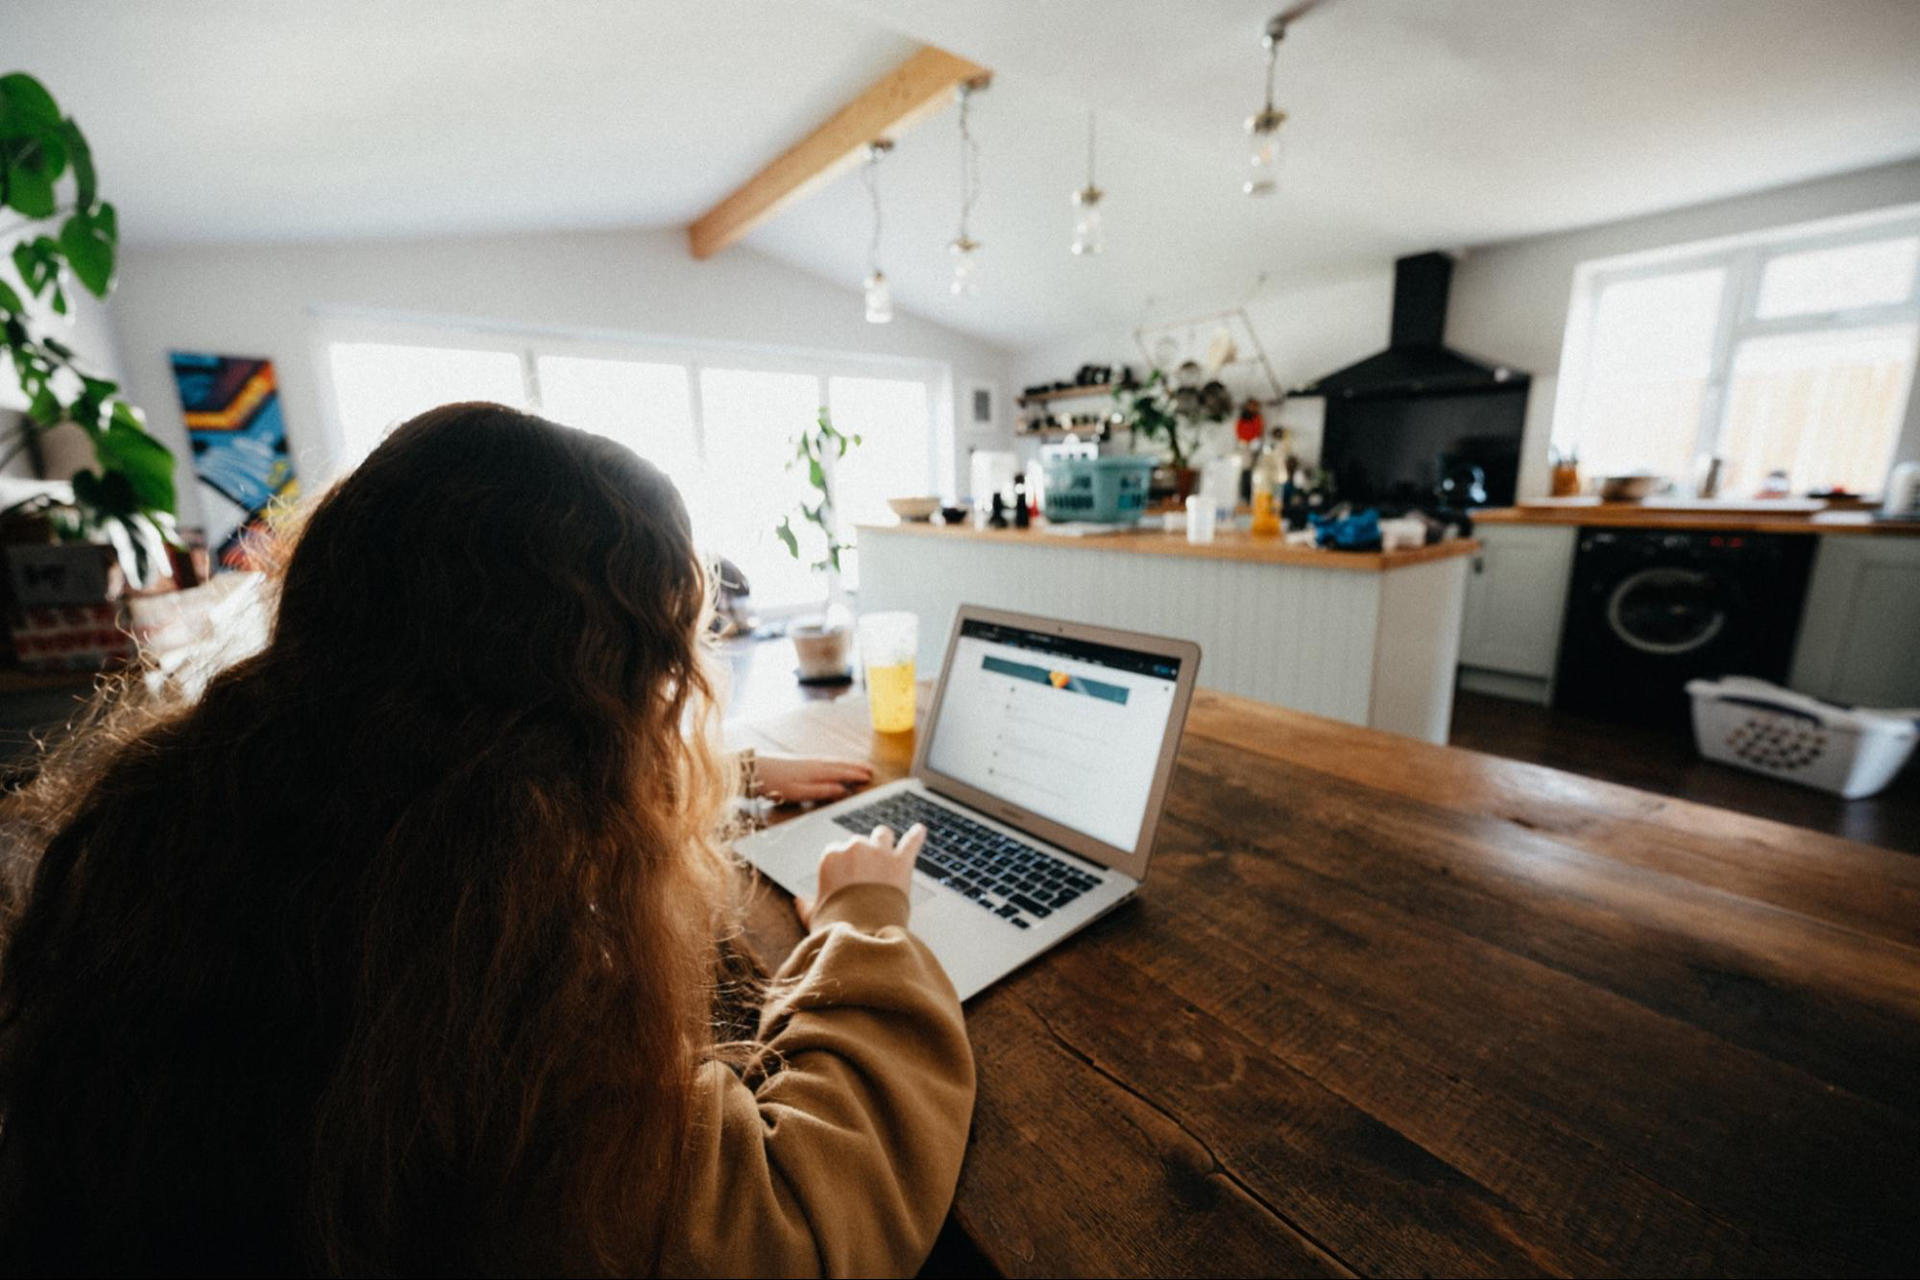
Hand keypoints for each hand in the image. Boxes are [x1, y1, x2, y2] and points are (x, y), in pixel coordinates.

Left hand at [754, 754, 873, 804]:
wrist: (753, 769)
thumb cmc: (774, 783)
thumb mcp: (799, 792)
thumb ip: (822, 791)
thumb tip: (843, 789)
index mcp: (817, 771)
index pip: (842, 772)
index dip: (856, 774)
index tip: (870, 777)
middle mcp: (814, 763)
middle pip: (840, 764)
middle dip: (855, 767)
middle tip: (871, 770)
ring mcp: (807, 761)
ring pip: (833, 762)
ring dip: (847, 764)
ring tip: (858, 767)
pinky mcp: (800, 762)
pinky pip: (825, 762)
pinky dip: (836, 763)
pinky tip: (834, 766)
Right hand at [795, 823, 925, 927]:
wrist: (864, 934)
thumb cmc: (837, 925)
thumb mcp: (815, 916)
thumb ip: (806, 906)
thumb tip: (798, 902)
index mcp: (831, 857)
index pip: (836, 850)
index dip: (842, 864)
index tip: (844, 876)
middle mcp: (855, 848)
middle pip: (859, 842)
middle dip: (862, 854)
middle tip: (865, 872)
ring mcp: (880, 853)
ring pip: (882, 835)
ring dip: (883, 841)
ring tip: (886, 848)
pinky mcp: (901, 862)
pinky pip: (911, 842)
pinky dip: (916, 836)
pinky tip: (920, 831)